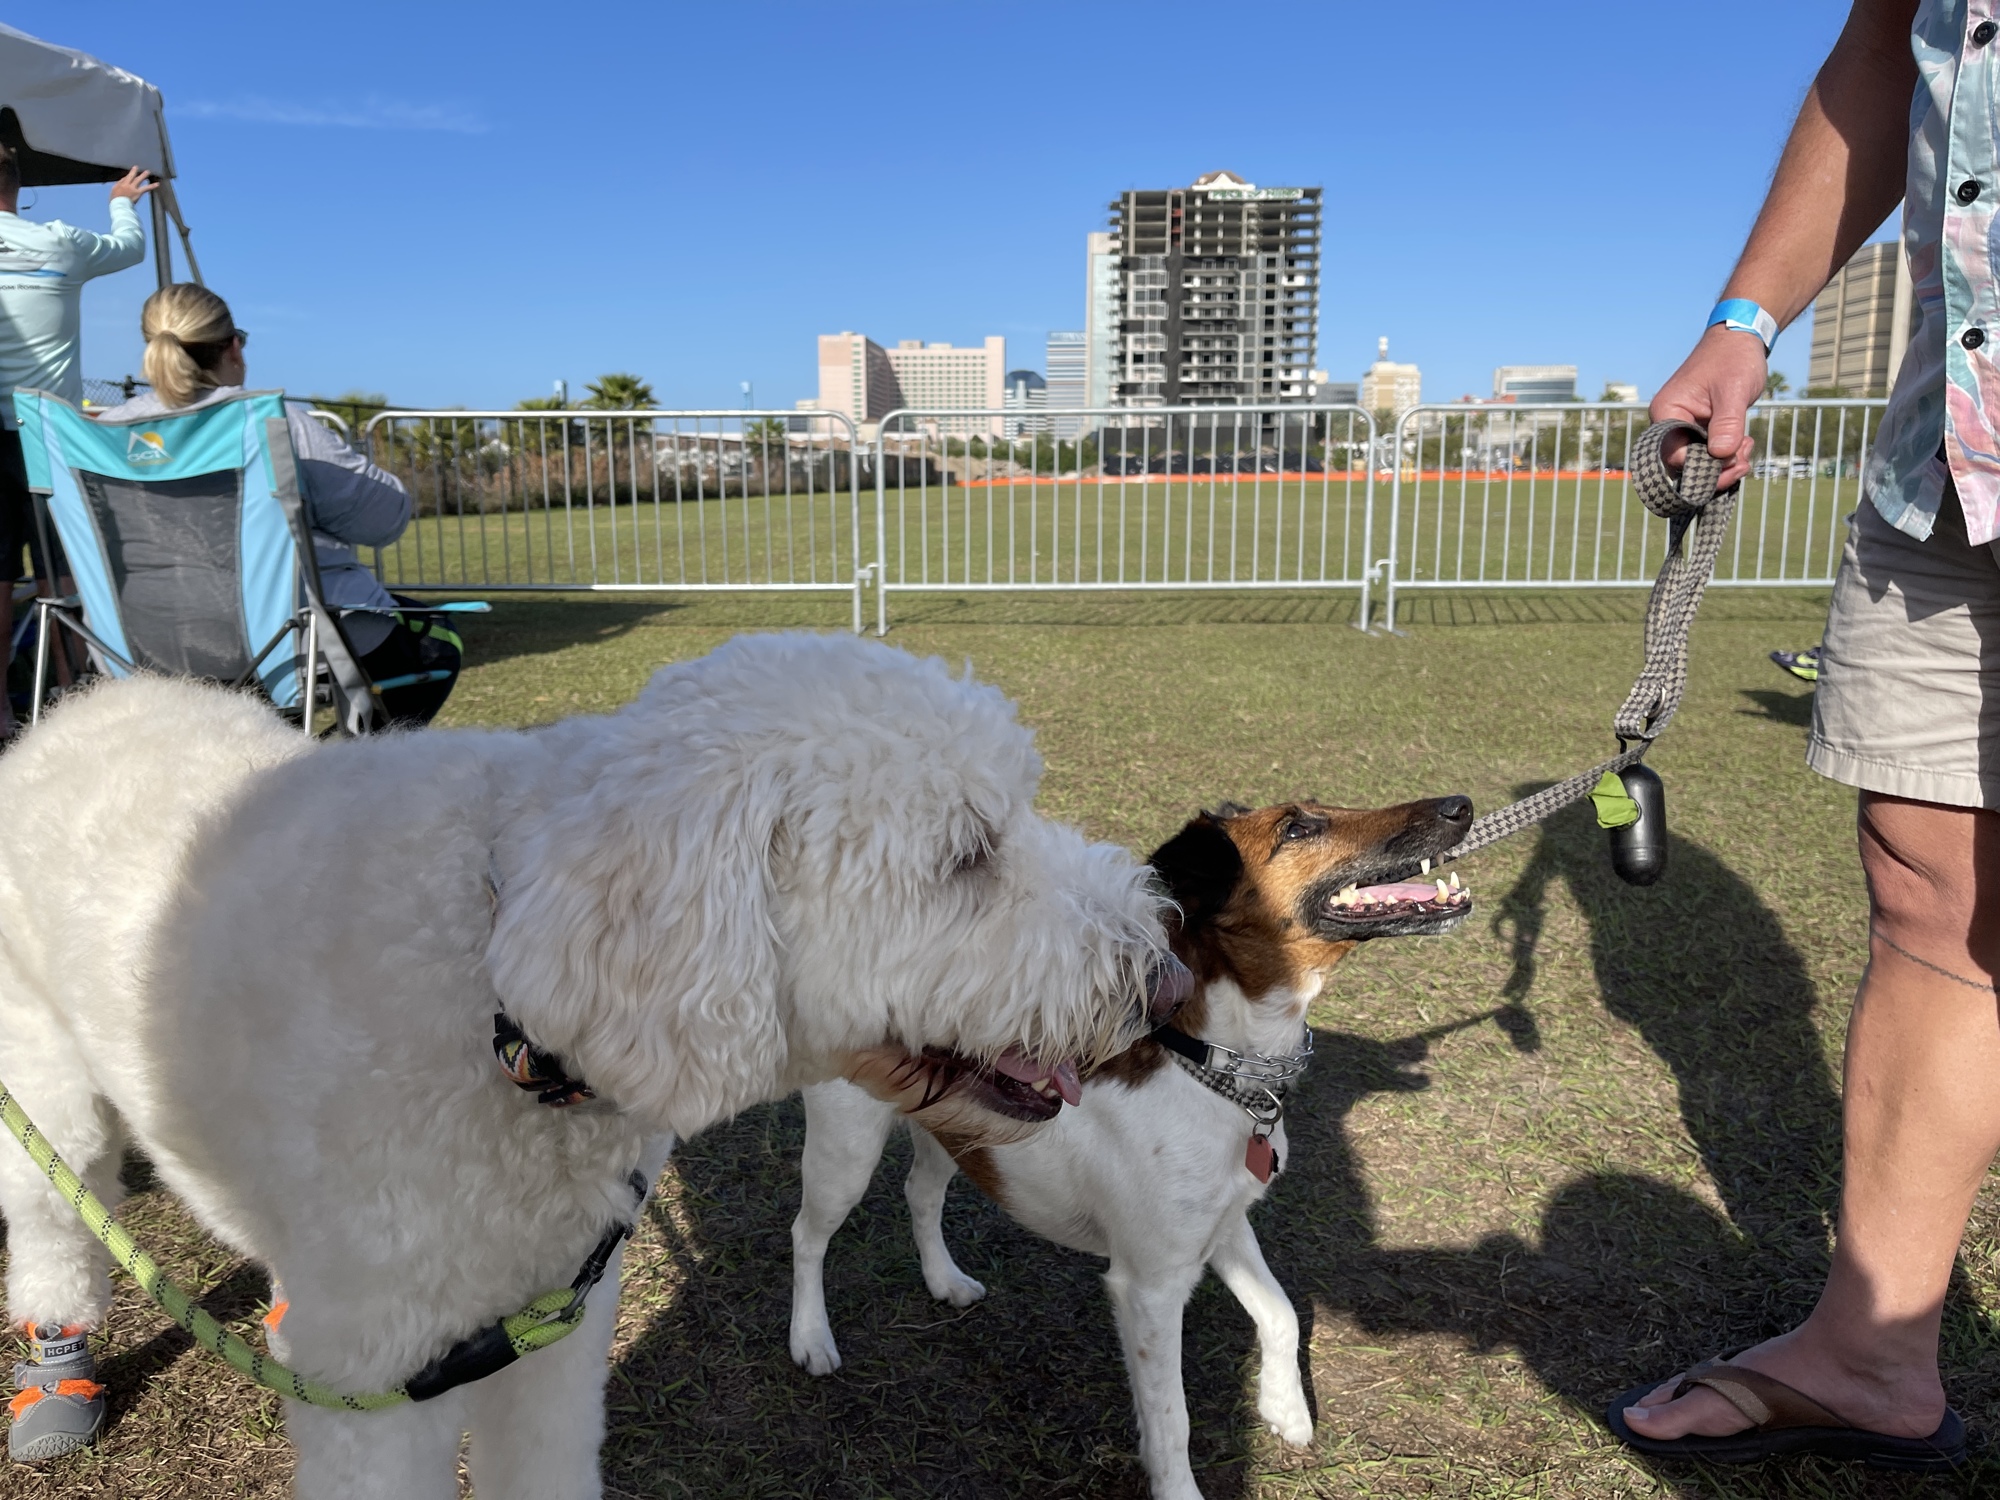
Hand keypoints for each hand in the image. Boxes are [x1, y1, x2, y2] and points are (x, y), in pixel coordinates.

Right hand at [109, 167, 156, 204]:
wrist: (120, 204)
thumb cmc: (115, 199)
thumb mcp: (114, 190)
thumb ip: (119, 184)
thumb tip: (124, 179)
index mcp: (120, 184)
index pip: (125, 178)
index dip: (128, 176)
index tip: (131, 174)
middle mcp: (127, 184)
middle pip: (131, 176)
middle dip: (134, 171)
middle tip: (137, 167)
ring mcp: (133, 188)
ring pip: (139, 179)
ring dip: (144, 175)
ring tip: (148, 171)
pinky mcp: (138, 192)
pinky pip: (146, 188)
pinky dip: (152, 186)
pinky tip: (157, 184)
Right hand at [1649, 324, 1767, 486]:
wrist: (1740, 340)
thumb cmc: (1733, 359)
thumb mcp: (1734, 390)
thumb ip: (1727, 423)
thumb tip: (1721, 455)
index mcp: (1667, 412)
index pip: (1675, 455)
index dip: (1702, 466)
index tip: (1731, 462)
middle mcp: (1669, 423)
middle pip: (1684, 465)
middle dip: (1715, 470)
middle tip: (1743, 463)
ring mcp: (1684, 427)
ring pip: (1698, 462)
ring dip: (1724, 465)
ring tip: (1746, 450)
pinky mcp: (1698, 429)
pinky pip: (1707, 453)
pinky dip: (1726, 456)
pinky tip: (1744, 445)